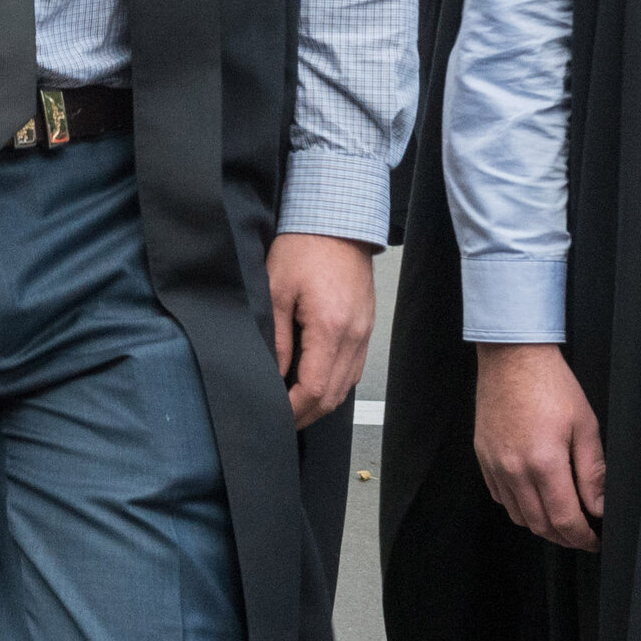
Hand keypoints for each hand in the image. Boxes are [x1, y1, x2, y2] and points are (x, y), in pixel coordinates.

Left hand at [265, 232, 377, 426]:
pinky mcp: (366, 328)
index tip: (275, 415)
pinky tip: (315, 382)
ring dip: (321, 402)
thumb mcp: (276, 289)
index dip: (293, 409)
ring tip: (294, 405)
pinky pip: (353, 369)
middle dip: (305, 414)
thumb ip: (277, 337)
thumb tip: (274, 374)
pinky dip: (334, 384)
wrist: (338, 222)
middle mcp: (354, 336)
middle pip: (333, 395)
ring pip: (346, 387)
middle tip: (280, 418)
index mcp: (330, 327)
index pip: (314, 389)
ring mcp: (364, 333)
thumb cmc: (305, 248)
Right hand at [474, 341, 604, 549]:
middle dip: (564, 538)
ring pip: (517, 516)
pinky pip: (500, 496)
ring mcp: (494, 464)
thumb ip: (592, 472)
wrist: (513, 357)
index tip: (594, 541)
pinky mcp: (482, 456)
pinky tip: (534, 498)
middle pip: (539, 525)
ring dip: (541, 525)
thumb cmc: (552, 385)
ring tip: (560, 519)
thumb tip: (599, 508)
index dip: (582, 538)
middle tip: (581, 536)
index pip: (564, 520)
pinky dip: (519, 506)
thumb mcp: (585, 425)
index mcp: (544, 463)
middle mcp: (514, 470)